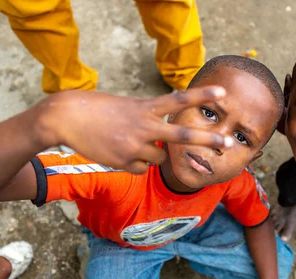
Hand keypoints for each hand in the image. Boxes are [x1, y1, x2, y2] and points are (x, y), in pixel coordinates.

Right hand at [39, 87, 232, 173]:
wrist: (65, 118)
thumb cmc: (96, 108)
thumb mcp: (127, 106)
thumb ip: (148, 119)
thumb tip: (160, 144)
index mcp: (145, 107)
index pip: (179, 100)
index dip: (201, 96)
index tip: (223, 93)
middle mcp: (144, 127)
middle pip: (183, 136)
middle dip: (208, 140)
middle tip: (229, 144)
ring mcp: (135, 146)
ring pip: (159, 158)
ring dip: (152, 153)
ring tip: (129, 141)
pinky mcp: (124, 162)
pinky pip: (143, 169)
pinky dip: (137, 164)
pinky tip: (120, 153)